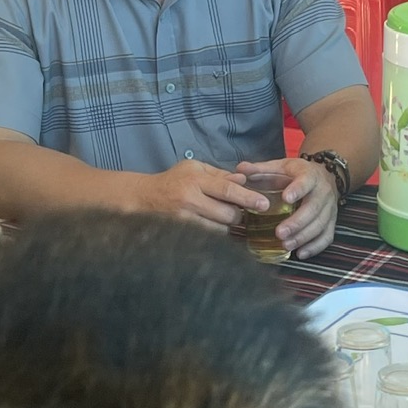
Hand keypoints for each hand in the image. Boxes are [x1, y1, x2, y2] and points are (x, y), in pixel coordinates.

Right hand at [139, 157, 269, 231]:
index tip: (264, 204)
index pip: (227, 189)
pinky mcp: (182, 234)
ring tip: (221, 217)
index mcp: (195, 180)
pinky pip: (208, 238)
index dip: (248, 198)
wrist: (144, 198)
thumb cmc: (172, 180)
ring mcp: (185, 219)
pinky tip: (213, 226)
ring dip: (227, 226)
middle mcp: (190, 200)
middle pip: (227, 214)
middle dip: (239, 214)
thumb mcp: (194, 168)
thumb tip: (243, 179)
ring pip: (220, 230)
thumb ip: (220, 174)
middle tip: (239, 211)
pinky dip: (215, 233)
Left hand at [237, 156, 339, 259]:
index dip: (297, 190)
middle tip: (279, 233)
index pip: (306, 182)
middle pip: (313, 209)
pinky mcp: (332, 222)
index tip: (285, 198)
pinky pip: (327, 236)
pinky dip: (315, 247)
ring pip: (320, 225)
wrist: (325, 175)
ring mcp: (329, 208)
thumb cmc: (297, 174)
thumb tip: (240, 169)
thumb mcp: (281, 166)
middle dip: (297, 222)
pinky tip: (300, 253)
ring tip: (285, 245)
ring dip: (303, 237)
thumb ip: (260, 169)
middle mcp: (323, 192)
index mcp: (310, 175)